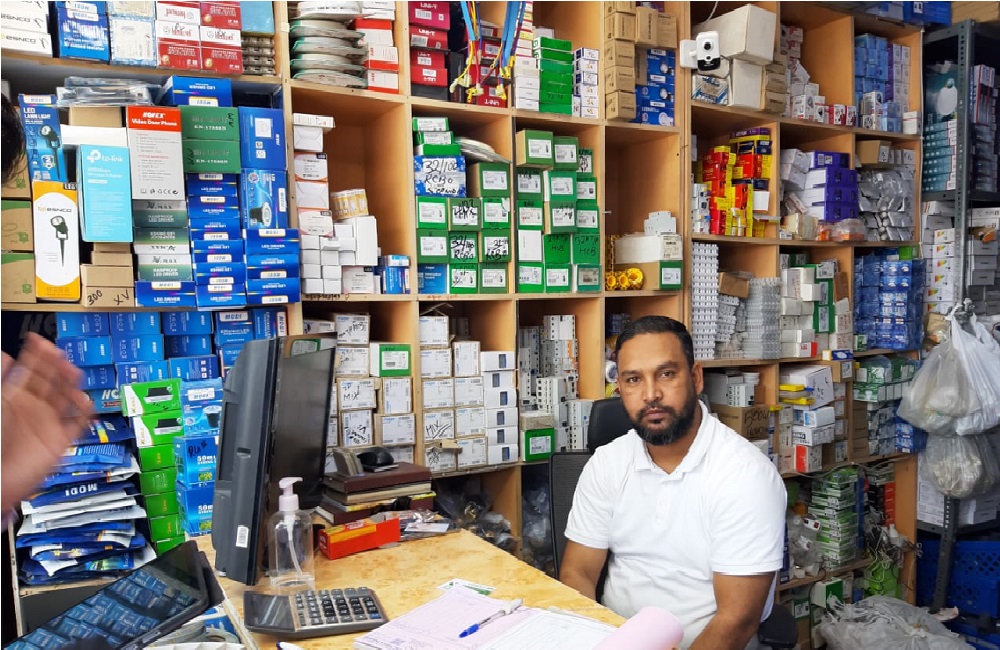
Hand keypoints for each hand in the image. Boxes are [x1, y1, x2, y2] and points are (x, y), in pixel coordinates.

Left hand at [2, 333, 92, 512]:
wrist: (0, 479)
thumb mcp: (0, 404)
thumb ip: (3, 380)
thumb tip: (4, 356)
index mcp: (15, 399)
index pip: (29, 371)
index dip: (36, 356)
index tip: (41, 340)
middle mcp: (33, 409)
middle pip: (50, 382)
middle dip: (56, 366)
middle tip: (60, 352)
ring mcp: (47, 424)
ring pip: (66, 398)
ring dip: (71, 385)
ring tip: (73, 372)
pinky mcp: (59, 441)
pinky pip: (78, 424)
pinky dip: (84, 413)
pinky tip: (84, 400)